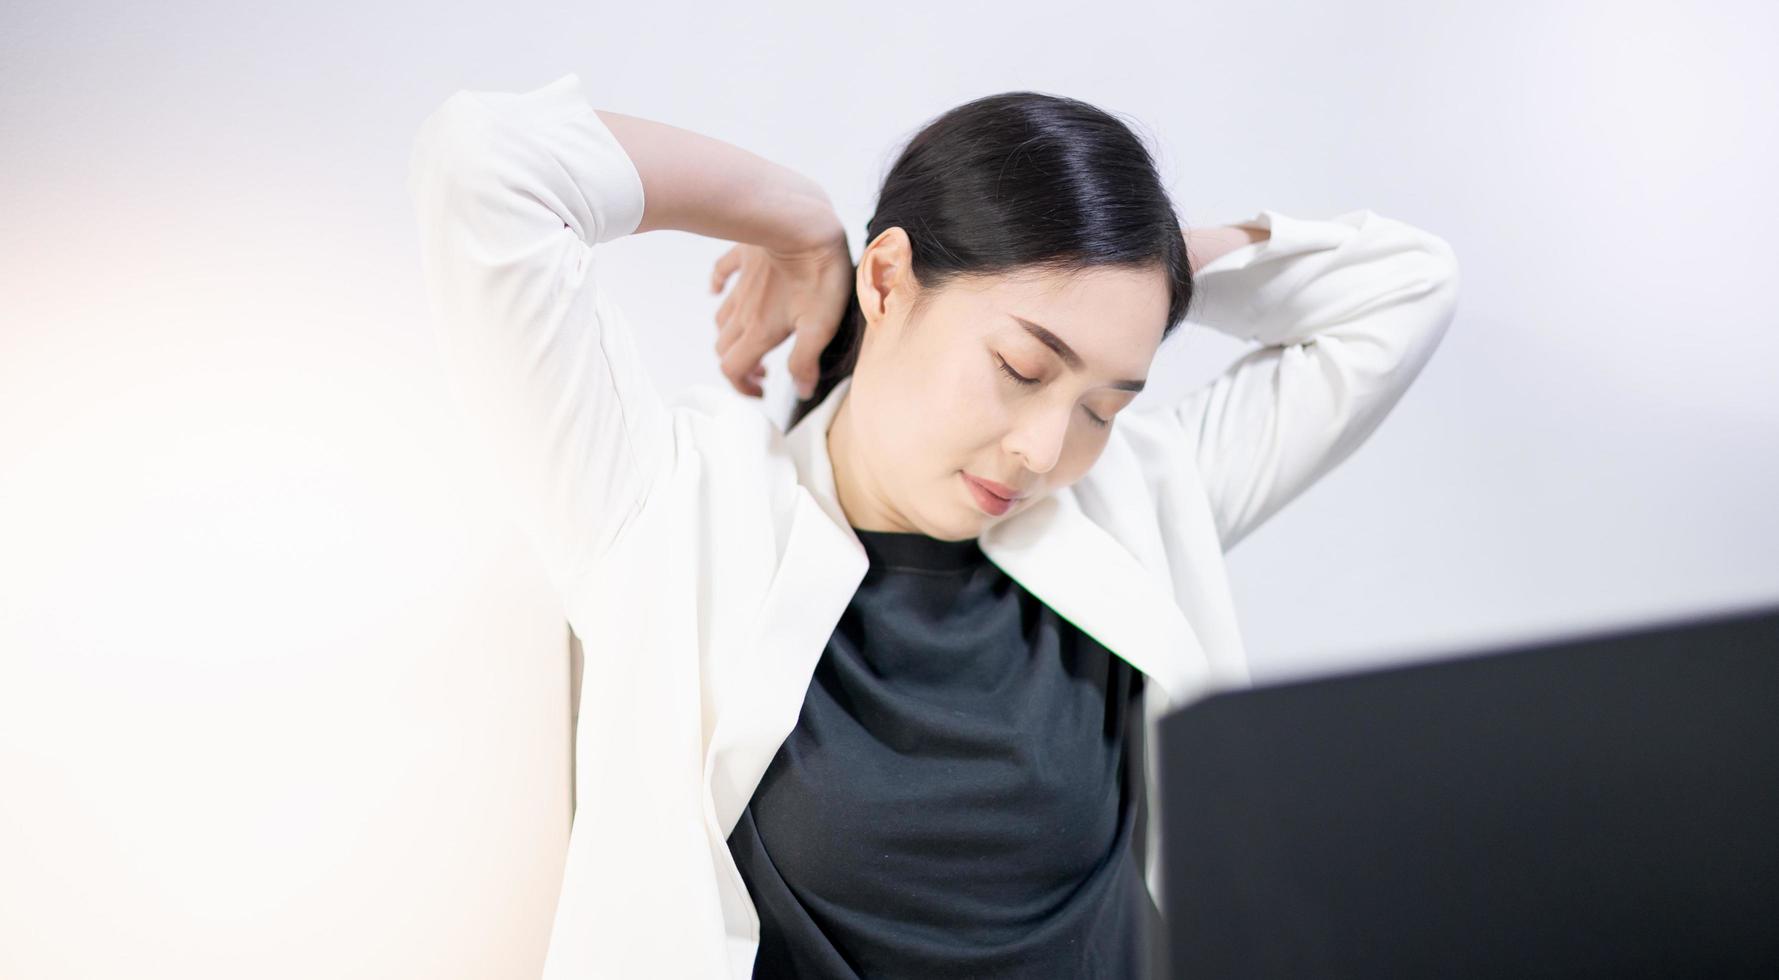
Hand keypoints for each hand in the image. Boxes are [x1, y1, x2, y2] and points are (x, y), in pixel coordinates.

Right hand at [709, 232, 852, 398]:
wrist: (802, 223)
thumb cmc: (817, 275)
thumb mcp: (821, 326)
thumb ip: (806, 360)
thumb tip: (802, 390)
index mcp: (759, 332)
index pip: (733, 369)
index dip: (742, 386)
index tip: (762, 390)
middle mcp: (743, 313)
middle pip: (724, 349)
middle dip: (739, 365)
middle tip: (763, 369)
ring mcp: (740, 285)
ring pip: (721, 319)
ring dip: (731, 335)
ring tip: (752, 339)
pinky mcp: (742, 258)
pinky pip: (719, 274)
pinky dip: (716, 287)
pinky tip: (719, 290)